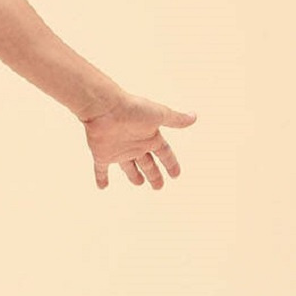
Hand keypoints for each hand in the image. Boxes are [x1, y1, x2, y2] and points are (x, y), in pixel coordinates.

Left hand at [80, 92, 196, 189]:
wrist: (106, 108)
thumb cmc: (133, 108)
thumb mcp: (159, 115)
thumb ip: (176, 119)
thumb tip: (194, 117)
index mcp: (150, 137)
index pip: (164, 153)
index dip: (171, 164)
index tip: (176, 175)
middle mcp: (135, 145)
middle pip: (147, 164)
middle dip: (153, 175)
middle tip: (158, 187)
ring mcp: (119, 150)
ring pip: (129, 167)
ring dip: (134, 176)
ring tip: (139, 183)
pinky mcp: (103, 155)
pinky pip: (102, 170)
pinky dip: (101, 178)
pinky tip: (102, 187)